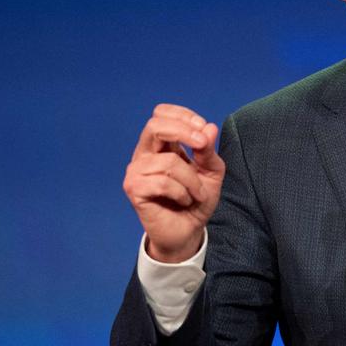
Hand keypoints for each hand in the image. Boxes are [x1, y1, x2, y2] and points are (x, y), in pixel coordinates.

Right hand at [123, 104, 225, 262]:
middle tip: (202, 145)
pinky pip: (162, 182)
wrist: (188, 231)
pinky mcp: (134, 189)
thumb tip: (209, 128)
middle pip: (155, 125)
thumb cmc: (196, 199)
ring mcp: (136, 171)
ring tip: (197, 194)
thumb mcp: (211, 171)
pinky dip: (182, 192)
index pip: (162, 114)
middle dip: (183, 131)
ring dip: (192, 180)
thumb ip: (208, 150)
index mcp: (160, 144)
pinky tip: (184, 200)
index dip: (184, 116)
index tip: (204, 131)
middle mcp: (145, 154)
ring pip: (169, 161)